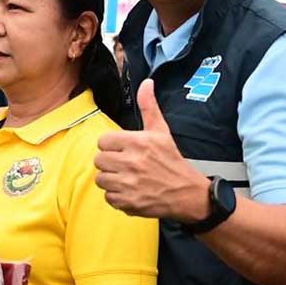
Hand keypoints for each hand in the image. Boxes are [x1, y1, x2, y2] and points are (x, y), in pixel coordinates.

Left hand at [93, 80, 209, 222]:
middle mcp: (132, 162)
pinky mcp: (128, 202)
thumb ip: (149, 107)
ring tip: (126, 178)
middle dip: (109, 163)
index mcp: (138, 142)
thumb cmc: (171, 160)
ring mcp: (129, 183)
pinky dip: (116, 197)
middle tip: (124, 165)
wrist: (186, 193)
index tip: (122, 150)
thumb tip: (146, 82)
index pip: (103, 141)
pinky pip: (108, 197)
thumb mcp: (161, 131)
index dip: (111, 146)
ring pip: (101, 179)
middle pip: (99, 160)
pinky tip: (129, 191)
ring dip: (111, 180)